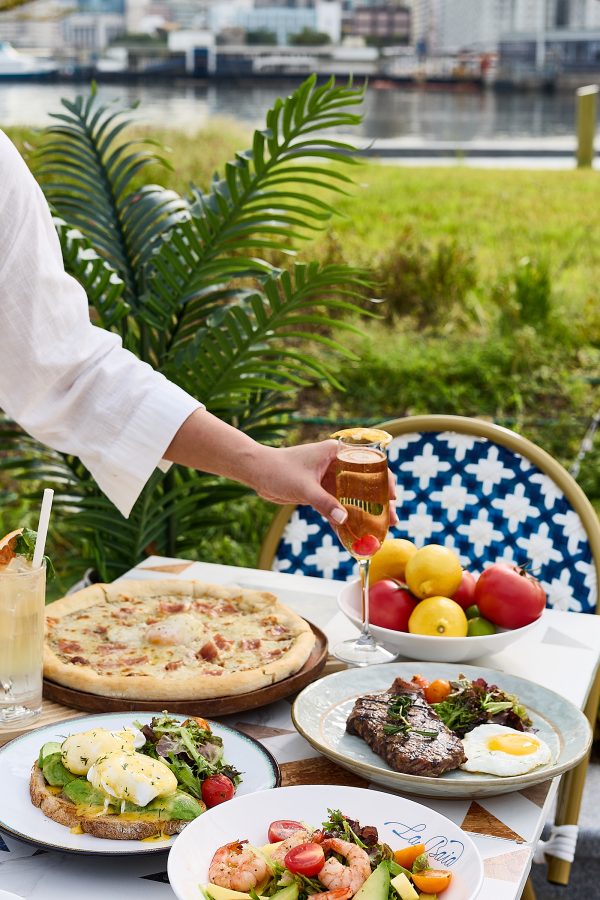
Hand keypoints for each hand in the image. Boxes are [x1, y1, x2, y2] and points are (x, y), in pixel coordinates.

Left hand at [165, 410, 397, 529]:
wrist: (256, 472)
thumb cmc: (278, 470)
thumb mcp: (304, 487)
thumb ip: (325, 503)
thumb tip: (345, 519)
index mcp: (336, 453)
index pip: (369, 463)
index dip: (385, 479)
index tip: (393, 496)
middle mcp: (336, 464)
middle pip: (365, 483)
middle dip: (379, 501)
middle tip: (392, 519)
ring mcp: (329, 479)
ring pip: (353, 497)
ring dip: (365, 513)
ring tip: (380, 529)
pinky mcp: (320, 492)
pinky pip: (337, 506)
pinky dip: (344, 519)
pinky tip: (354, 535)